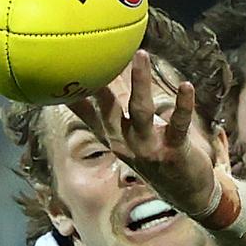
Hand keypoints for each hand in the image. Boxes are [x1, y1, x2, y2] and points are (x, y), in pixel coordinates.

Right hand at [66, 50, 217, 215]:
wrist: (187, 194)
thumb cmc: (156, 158)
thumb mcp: (126, 138)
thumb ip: (108, 113)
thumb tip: (88, 84)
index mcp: (112, 138)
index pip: (86, 112)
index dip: (73, 91)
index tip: (59, 66)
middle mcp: (125, 143)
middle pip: (108, 108)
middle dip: (102, 80)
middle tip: (98, 50)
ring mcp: (149, 148)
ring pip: (141, 110)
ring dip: (140, 81)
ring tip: (141, 53)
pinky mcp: (174, 151)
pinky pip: (178, 124)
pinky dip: (182, 105)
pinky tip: (186, 86)